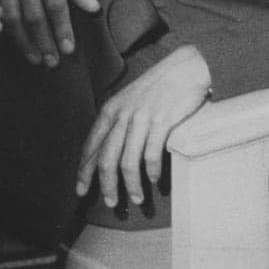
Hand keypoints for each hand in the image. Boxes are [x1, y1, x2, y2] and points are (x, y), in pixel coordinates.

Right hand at [0, 0, 99, 66]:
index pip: (56, 3)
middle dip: (44, 41)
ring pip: (11, 18)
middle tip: (53, 61)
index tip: (68, 48)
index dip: (62, 28)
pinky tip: (17, 43)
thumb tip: (94, 9)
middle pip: (34, 15)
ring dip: (24, 42)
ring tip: (37, 58)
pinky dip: (6, 31)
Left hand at [76, 45, 210, 208]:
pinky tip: (154, 178)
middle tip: (111, 202)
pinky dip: (152, 171)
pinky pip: (151, 154)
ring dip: (131, 185)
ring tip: (138, 198)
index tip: (81, 190)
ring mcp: (142, 118)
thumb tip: (110, 150)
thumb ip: (119, 120)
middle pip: (107, 160)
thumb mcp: (131, 97)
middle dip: (106, 186)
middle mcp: (123, 115)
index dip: (84, 172)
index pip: (91, 147)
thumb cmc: (161, 83)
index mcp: (111, 109)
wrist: (187, 66)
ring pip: (128, 162)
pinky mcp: (163, 121)